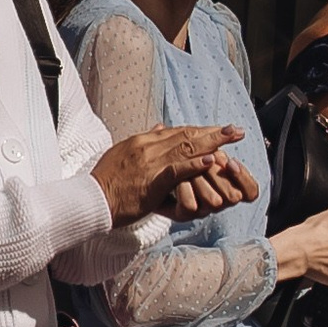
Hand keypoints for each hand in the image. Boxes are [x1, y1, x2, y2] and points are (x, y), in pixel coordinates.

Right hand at [96, 122, 252, 221]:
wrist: (91, 199)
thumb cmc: (108, 182)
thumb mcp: (124, 153)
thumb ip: (144, 141)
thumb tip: (159, 127)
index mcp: (142, 142)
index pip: (176, 131)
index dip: (200, 130)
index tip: (218, 130)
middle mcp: (147, 147)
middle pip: (185, 135)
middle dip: (212, 132)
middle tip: (235, 130)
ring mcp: (149, 163)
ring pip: (184, 148)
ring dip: (211, 143)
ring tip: (231, 138)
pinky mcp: (151, 180)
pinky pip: (176, 170)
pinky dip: (195, 164)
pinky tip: (212, 160)